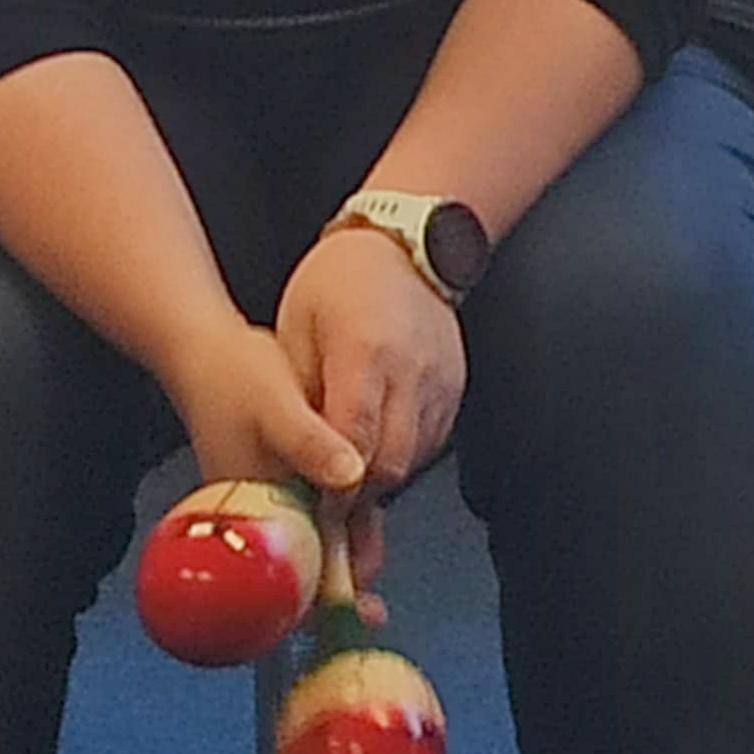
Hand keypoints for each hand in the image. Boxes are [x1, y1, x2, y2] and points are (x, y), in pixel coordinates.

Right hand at [157, 317, 374, 598]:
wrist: (206, 355)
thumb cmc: (235, 378)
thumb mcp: (277, 403)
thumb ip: (309, 441)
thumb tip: (351, 476)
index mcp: (256, 502)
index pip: (284, 565)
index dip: (320, 596)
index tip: (356, 611)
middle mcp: (260, 510)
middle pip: (296, 567)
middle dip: (334, 592)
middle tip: (374, 614)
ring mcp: (269, 500)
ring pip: (307, 545)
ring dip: (338, 565)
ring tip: (371, 598)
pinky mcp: (281, 483)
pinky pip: (311, 517)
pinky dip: (336, 530)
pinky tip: (361, 537)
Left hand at [277, 225, 464, 587]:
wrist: (401, 243)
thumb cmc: (336, 283)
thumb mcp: (296, 332)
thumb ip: (302, 399)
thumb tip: (299, 462)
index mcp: (366, 354)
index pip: (354, 441)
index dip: (333, 486)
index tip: (313, 510)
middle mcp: (413, 370)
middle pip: (390, 462)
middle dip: (357, 496)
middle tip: (325, 511)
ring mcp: (442, 378)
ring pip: (414, 458)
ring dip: (379, 479)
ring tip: (346, 484)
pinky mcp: (457, 383)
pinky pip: (430, 439)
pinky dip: (401, 455)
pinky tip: (375, 450)